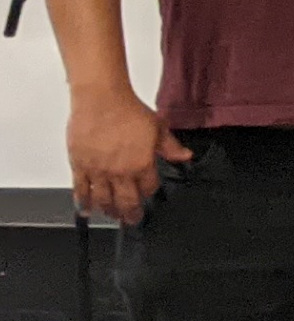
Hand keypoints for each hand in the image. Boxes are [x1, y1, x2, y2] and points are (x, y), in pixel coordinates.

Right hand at [68, 90, 185, 223]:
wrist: (101, 100)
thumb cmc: (128, 110)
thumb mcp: (158, 127)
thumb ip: (171, 146)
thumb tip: (186, 156)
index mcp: (142, 164)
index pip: (149, 188)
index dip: (150, 192)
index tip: (148, 195)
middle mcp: (120, 172)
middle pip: (126, 201)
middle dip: (130, 213)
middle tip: (132, 220)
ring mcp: (98, 171)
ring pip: (103, 200)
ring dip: (109, 211)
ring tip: (113, 215)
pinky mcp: (79, 166)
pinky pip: (80, 190)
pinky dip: (83, 203)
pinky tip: (86, 210)